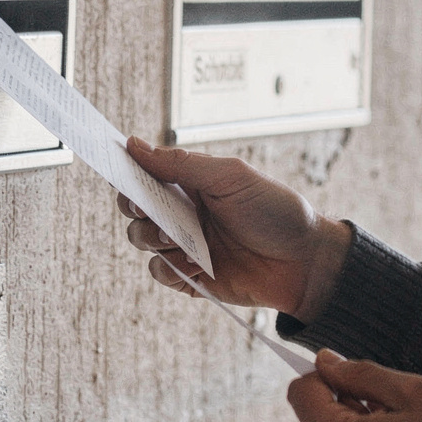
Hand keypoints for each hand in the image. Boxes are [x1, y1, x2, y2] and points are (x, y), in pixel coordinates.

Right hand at [118, 138, 351, 320]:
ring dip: (151, 237)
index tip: (115, 167)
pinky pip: (161, 273)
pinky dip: (167, 267)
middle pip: (136, 208)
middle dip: (135, 207)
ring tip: (177, 239)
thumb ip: (181, 163)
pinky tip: (190, 263)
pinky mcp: (193, 277)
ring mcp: (187, 246)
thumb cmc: (276, 211)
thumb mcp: (230, 176)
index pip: (146, 175)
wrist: (306, 261)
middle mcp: (185, 213)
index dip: (127, 171)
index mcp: (192, 184)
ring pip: (142, 240)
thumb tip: (135, 145)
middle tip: (147, 208)